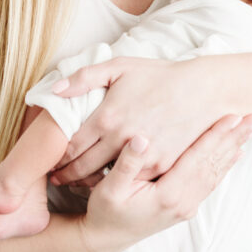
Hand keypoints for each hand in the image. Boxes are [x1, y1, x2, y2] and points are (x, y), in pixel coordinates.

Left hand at [49, 56, 224, 184]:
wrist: (202, 91)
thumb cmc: (159, 76)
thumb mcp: (120, 67)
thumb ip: (84, 77)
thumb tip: (55, 90)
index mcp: (107, 116)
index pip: (71, 146)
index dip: (56, 157)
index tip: (49, 162)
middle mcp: (120, 139)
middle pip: (83, 167)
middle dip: (65, 175)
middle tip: (55, 179)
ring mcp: (140, 155)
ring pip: (104, 178)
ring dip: (86, 183)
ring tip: (75, 183)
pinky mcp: (159, 166)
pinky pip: (130, 180)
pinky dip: (115, 184)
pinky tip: (107, 183)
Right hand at [80, 113, 251, 251]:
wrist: (107, 238)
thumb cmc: (105, 211)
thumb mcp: (109, 189)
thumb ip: (127, 164)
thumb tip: (141, 139)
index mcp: (168, 195)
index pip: (198, 160)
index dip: (215, 136)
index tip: (233, 117)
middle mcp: (183, 202)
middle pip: (214, 164)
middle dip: (235, 139)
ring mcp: (186, 205)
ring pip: (216, 172)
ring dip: (234, 149)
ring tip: (250, 130)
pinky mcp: (185, 205)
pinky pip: (211, 181)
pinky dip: (224, 164)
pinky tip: (234, 152)